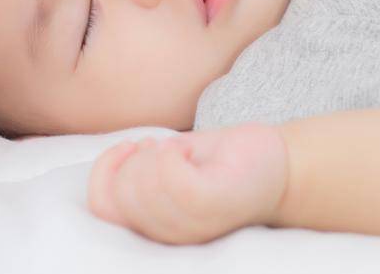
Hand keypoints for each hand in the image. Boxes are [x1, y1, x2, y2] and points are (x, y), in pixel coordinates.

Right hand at [87, 123, 289, 243]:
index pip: (101, 206)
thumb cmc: (222, 163)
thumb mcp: (170, 167)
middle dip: (132, 159)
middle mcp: (172, 233)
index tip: (129, 146)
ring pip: (141, 187)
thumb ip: (136, 175)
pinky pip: (171, 180)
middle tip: (161, 147)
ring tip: (177, 150)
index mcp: (156, 225)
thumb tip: (106, 168)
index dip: (103, 170)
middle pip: (119, 194)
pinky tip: (186, 150)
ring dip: (153, 154)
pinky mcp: (214, 204)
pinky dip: (170, 154)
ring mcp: (193, 223)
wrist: (279, 165)